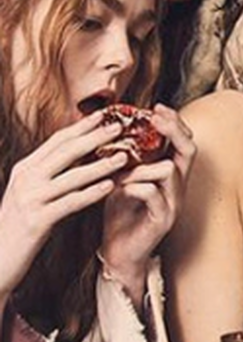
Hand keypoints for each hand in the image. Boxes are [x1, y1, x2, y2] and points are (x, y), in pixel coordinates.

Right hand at [0, 111, 128, 297]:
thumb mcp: (31, 194)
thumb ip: (49, 175)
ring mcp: (30, 199)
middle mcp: (26, 179)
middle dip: (94, 138)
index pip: (56, 142)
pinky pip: (69, 203)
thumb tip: (78, 156)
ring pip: (71, 177)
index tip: (104, 115)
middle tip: (119, 127)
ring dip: (100, 166)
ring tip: (124, 157)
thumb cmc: (19, 226)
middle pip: (65, 152)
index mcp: (25, 169)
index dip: (81, 127)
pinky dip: (90, 194)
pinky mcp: (37, 220)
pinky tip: (110, 187)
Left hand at [100, 105, 196, 302]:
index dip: (174, 123)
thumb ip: (126, 159)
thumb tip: (111, 130)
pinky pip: (154, 194)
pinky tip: (119, 187)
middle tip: (155, 117)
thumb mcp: (123, 179)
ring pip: (169, 171)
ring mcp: (173, 204)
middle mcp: (178, 188)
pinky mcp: (163, 220)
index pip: (184, 142)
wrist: (120, 252)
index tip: (156, 107)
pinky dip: (135, 186)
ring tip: (119, 167)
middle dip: (173, 130)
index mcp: (171, 176)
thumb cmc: (121, 215)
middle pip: (188, 151)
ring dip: (141, 164)